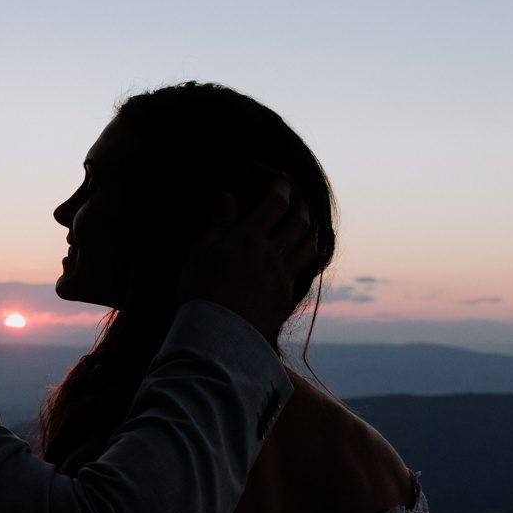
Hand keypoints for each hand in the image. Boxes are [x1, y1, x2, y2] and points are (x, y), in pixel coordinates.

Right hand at [175, 177, 317, 341]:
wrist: (219, 332)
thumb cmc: (203, 288)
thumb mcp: (203, 250)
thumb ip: (220, 222)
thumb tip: (228, 196)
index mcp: (249, 237)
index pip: (275, 203)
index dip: (282, 188)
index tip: (284, 180)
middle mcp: (272, 253)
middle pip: (299, 223)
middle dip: (302, 207)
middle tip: (301, 201)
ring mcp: (282, 276)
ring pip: (308, 249)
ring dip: (309, 235)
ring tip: (307, 232)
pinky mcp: (285, 298)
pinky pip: (301, 274)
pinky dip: (302, 263)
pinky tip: (297, 264)